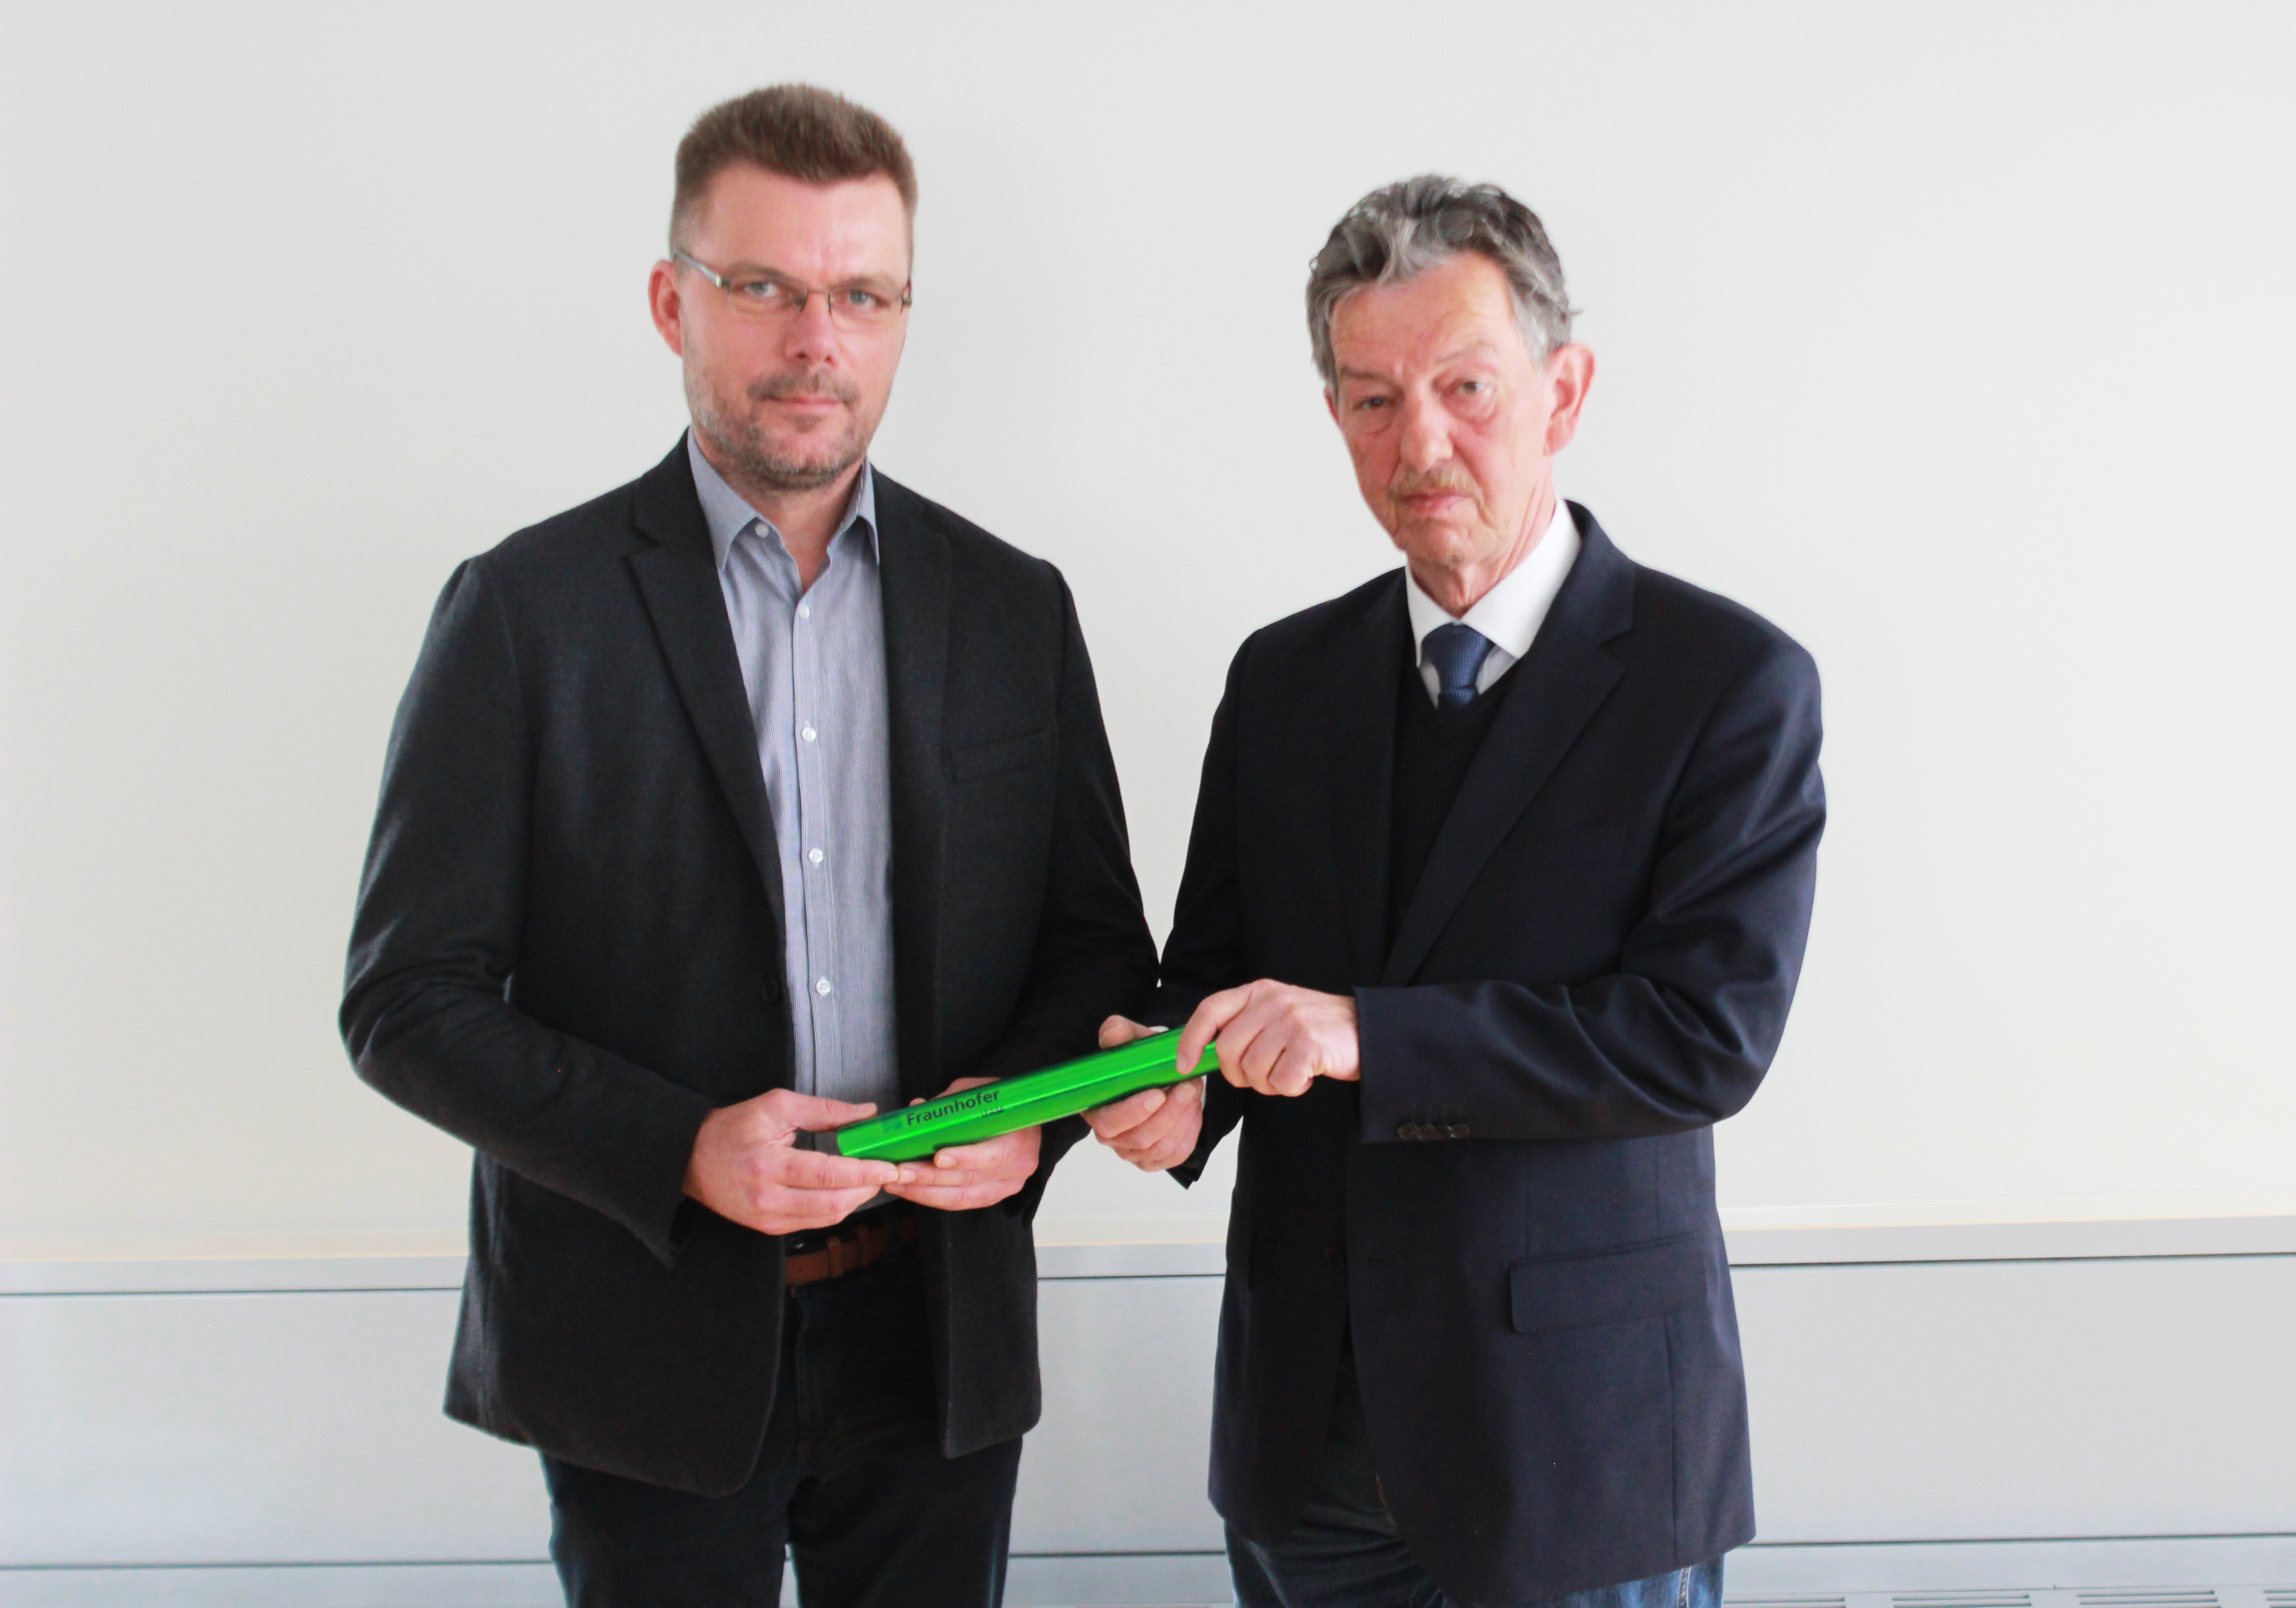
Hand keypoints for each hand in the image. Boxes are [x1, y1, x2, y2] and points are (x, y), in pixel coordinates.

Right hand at [684, 1088, 904, 1235]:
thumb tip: (865, 1113)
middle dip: (867, 1188)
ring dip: (855, 1200)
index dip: (864, 1172)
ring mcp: (767, 1218)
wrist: (691, 1158)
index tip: (889, 1165)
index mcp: (768, 1165)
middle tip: (887, 1171)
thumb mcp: (776, 1106)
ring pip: (826, 1217)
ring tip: (870, 1179)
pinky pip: (813, 1223)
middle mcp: (767, 1198)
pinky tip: (846, 1191)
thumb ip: (824, 1110)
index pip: (828, 1174)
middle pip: (832, 1203)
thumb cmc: (730, 1129)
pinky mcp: (768, 1227)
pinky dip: (835, 1207)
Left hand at [884, 1077, 1041, 1211]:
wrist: (1020, 1123)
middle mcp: (1017, 1168)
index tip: (937, 1157)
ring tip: (897, 1183)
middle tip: (901, 1171)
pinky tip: (910, 1190)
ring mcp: (1006, 1187)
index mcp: (1019, 1139)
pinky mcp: (992, 1198)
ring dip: (924, 1192)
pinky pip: (959, 1204)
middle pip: (970, 1179)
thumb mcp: (979, 1093)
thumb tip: (917, 1109)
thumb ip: (950, 1103)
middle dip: (931, 1177)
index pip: (993, 1154)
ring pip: (961, 1197)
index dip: (965, 1158)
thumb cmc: (998, 1104)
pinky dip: (932, 1198)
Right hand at [1084, 1015, 1204, 1170]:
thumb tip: (1114, 1035)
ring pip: (1162, 1147)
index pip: (1108, 1122)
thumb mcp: (1128, 1038)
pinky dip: (1190, 1131)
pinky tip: (1193, 1108)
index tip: (1158, 1093)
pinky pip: (1177, 1154)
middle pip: (1140, 1138)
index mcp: (1096, 1109)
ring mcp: (1133, 1151)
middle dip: (1169, 1113)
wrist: (1155, 1072)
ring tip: (1193, 1090)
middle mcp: (1111, 1137)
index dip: (1133, 1112)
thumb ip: (1118, 1033)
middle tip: (1188, 1086)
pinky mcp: (1155, 1159)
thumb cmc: (1138, 1060)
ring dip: (1183, 1118)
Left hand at [1181, 981, 1359, 1097]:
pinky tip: (1307, 1075)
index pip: (1210, 1011)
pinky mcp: (1309, 1044)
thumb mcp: (1278, 1012)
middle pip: (1228, 1051)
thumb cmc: (1318, 1029)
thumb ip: (1245, 1024)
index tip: (1185, 1065)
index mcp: (1259, 991)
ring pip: (1253, 1071)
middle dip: (1240, 1075)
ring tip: (1291, 1071)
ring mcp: (1291, 1021)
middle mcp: (1272, 1001)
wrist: (1369, 1030)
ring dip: (1270, 1083)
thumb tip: (1204, 1052)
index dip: (1191, 1040)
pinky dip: (1292, 1088)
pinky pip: (1280, 1082)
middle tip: (1265, 1075)